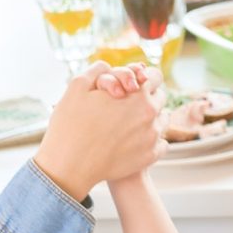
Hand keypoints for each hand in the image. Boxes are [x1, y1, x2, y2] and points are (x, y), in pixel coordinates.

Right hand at [33, 62, 163, 200]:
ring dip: (150, 118)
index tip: (131, 86)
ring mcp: (153, 135)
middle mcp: (151, 113)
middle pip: (160, 97)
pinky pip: (161, 142)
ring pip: (162, 119)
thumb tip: (112, 66)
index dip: (142, 78)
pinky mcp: (151, 155)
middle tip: (125, 106)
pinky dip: (151, 140)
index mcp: (137, 94)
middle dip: (146, 98)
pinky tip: (133, 141)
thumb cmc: (70, 125)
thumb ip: (99, 70)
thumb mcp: (77, 86)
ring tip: (128, 124)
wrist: (70, 166)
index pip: (155, 76)